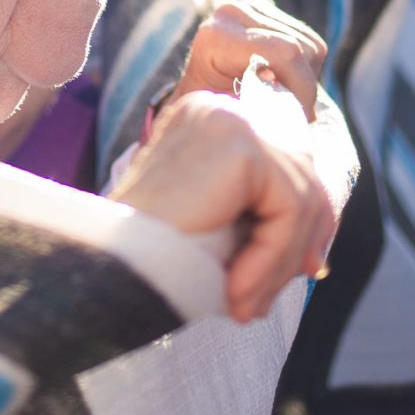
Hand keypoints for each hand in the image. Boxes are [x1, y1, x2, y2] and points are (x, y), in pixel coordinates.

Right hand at [108, 85, 337, 322]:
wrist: (98, 265)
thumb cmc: (146, 255)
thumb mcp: (216, 233)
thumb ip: (262, 223)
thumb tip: (317, 253)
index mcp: (211, 121)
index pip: (285, 161)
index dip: (303, 219)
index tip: (297, 272)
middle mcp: (220, 107)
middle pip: (299, 175)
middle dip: (294, 247)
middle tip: (260, 305)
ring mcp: (230, 117)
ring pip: (300, 196)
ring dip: (279, 265)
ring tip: (244, 308)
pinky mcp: (239, 141)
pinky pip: (289, 206)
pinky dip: (272, 259)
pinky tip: (238, 295)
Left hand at [171, 0, 328, 120]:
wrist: (195, 91)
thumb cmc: (208, 109)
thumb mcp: (229, 113)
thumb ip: (258, 107)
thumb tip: (290, 110)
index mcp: (217, 37)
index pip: (284, 52)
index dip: (302, 87)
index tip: (302, 118)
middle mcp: (232, 14)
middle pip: (300, 47)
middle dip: (305, 87)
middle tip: (298, 115)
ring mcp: (250, 8)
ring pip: (310, 45)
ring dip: (307, 78)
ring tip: (287, 98)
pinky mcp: (266, 11)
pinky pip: (309, 41)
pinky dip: (307, 68)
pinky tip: (285, 82)